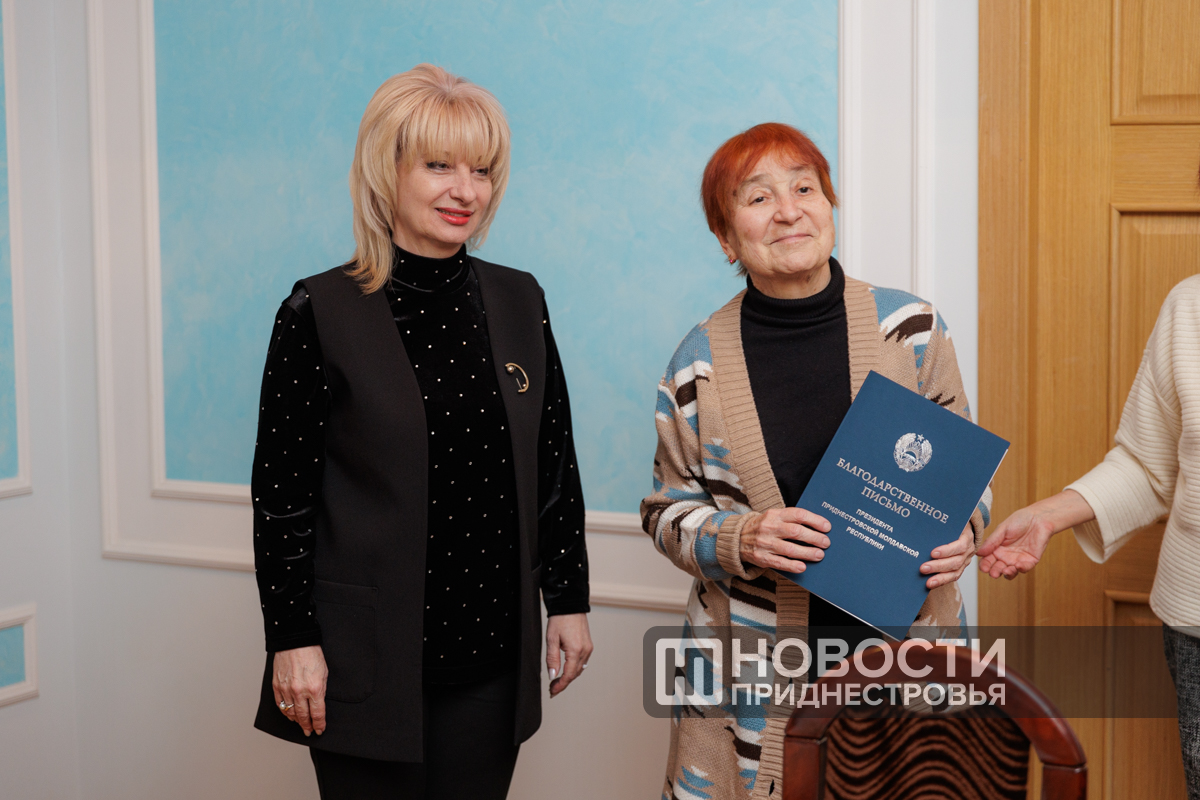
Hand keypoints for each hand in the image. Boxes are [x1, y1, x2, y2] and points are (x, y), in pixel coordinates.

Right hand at [272, 645, 327, 735]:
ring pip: (290, 712)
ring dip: (296, 721)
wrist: (295, 641)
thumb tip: (319, 704)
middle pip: (303, 716)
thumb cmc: (312, 653)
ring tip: (300, 724)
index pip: (317, 714)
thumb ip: (321, 690)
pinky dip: (285, 712)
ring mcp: (287, 689)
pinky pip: (280, 704)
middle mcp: (299, 691)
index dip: (319, 724)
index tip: (320, 729)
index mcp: (314, 689)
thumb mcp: (324, 672)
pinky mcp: (277, 685)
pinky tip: (289, 714)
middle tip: (309, 732)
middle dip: (307, 726)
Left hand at [545, 613, 592, 697]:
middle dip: (564, 683)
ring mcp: (588, 648)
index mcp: (575, 650)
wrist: (570, 605)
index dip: (560, 685)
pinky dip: (574, 668)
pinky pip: (582, 662)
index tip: (552, 691)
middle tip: (552, 688)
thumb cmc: (560, 619)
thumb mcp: (551, 639)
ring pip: (579, 669)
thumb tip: (552, 675)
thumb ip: (552, 659)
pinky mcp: (588, 645)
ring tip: (557, 681)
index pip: (568, 674)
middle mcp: (585, 651)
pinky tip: (566, 670)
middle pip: (575, 674)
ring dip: (569, 676)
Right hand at [739, 508, 830, 572]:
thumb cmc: (762, 527)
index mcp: (774, 515)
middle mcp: (769, 527)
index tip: (827, 527)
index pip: (798, 514)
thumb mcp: (773, 517)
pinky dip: (792, 565)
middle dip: (814, 538)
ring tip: (819, 555)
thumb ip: (791, 519)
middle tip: (826, 543)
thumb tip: (817, 527)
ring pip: (790, 549)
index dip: (815, 520)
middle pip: (796, 532)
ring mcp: (764, 543)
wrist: (736, 538)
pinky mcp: (761, 557)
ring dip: (807, 553)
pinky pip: (779, 562)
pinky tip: (802, 567)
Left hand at [920, 524, 974, 588]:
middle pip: (955, 562)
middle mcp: (968, 550)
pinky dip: (941, 581)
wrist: (963, 528)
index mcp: (966, 537)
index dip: (946, 551)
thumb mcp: (949, 521)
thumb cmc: (952, 524)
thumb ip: (939, 524)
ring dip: (940, 578)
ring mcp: (965, 560)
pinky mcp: (960, 568)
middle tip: (923, 568)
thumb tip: (922, 525)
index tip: (932, 553)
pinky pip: (953, 577)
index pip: (959, 546)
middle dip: (938, 566)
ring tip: (927, 582)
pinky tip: (931, 584)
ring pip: (955, 572)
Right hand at [977, 490, 1094, 578]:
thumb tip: (978, 553)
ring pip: (1011, 571)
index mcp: (997, 549)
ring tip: (1005, 571)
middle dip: (995, 572)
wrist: (1038, 518)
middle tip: (993, 573)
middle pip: (998, 568)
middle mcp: (1006, 556)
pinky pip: (1025, 568)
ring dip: (1007, 573)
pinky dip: (1021, 569)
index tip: (984, 568)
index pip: (988, 560)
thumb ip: (991, 541)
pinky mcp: (1030, 561)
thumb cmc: (1019, 521)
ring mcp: (1018, 559)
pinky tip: (1017, 566)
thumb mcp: (1002, 529)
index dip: (985, 565)